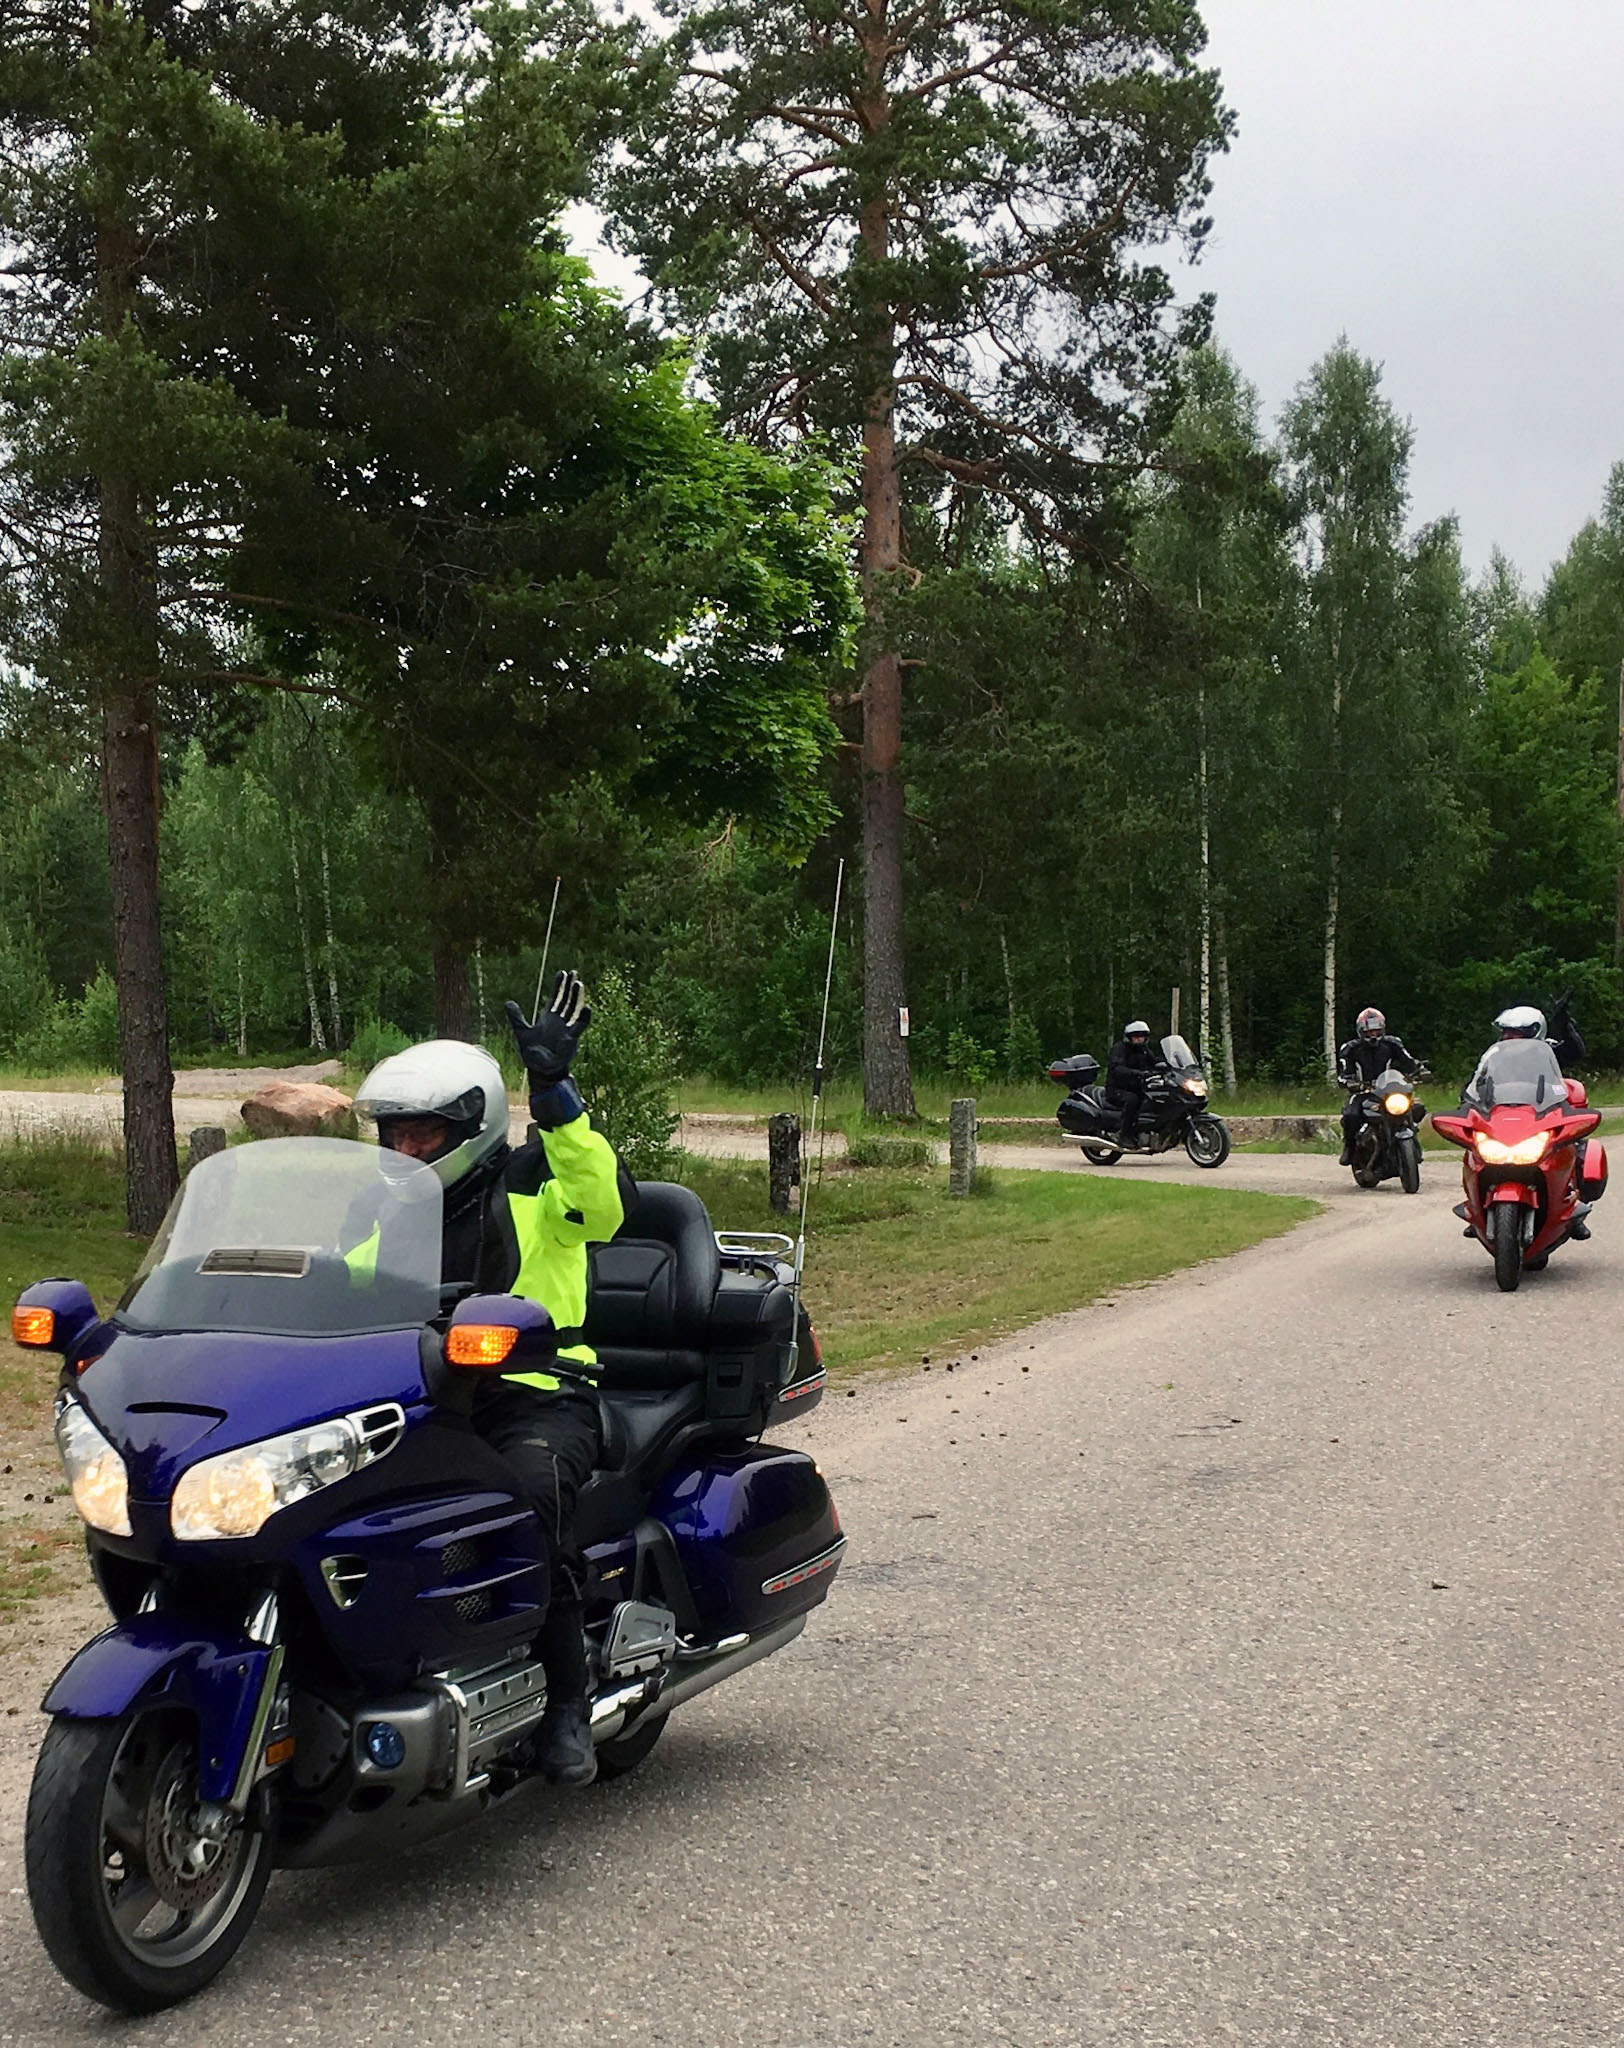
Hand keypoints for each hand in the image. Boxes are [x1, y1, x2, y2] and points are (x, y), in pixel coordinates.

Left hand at [504, 971, 590, 1086]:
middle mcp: (559, 1021)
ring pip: (573, 1009)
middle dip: (569, 987)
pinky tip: (587, 1008)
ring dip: (576, 997)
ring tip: (578, 983)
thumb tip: (508, 1002)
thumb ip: (516, 1017)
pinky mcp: (572, 1039)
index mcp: (548, 1018)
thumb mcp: (521, 1032)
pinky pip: (579, 1026)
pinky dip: (583, 1018)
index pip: (555, 998)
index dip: (559, 986)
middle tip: (574, 972)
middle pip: (567, 1000)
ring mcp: (566, 1028)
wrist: (540, 1070)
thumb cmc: (532, 1053)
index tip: (562, 973)